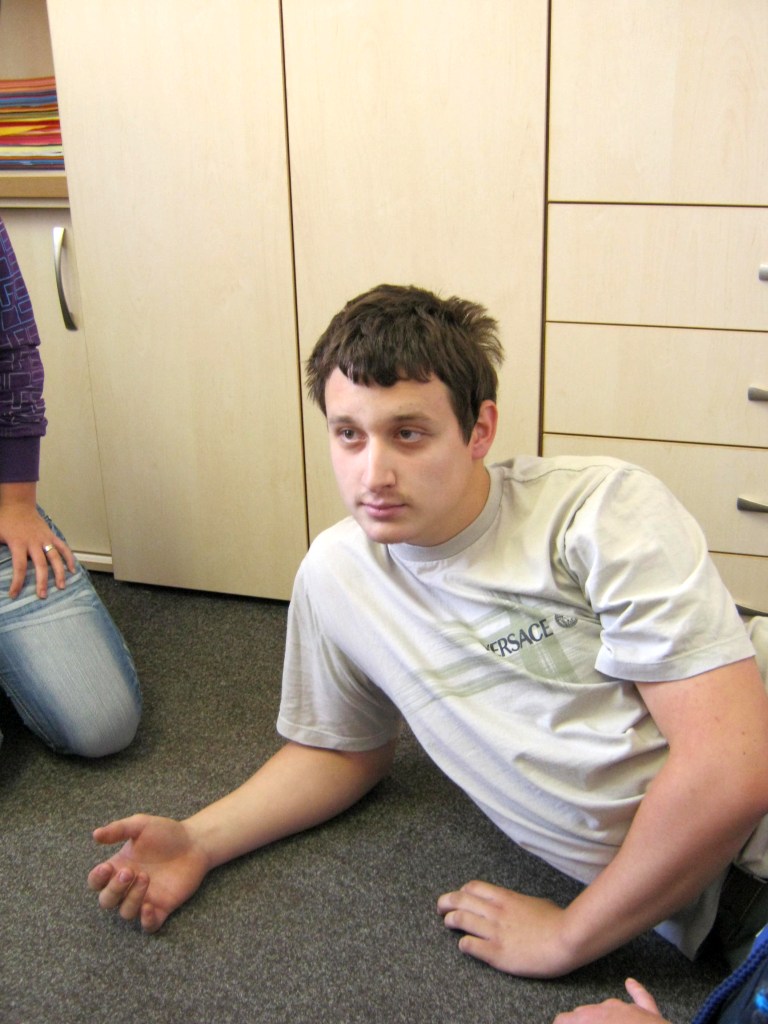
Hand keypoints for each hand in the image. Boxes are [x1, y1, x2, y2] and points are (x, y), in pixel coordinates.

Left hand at [0, 484, 73, 596]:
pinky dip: (69, 558)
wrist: (18, 505)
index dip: (17, 582)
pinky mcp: (51, 536)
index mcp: (18, 543)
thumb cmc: (4, 521)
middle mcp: (34, 542)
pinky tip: (72, 570)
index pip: (18, 566)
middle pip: (40, 564)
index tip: (13, 594)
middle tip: (42, 596)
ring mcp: (45, 539)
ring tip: (62, 586)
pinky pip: (63, 548)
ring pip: (55, 557)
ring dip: (59, 573)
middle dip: (42, 581)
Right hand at [87, 815, 209, 932]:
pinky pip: (149, 925)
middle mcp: (128, 887)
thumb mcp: (141, 825)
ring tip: (145, 877)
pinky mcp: (162, 908)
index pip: (96, 882)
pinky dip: (146, 921)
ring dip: (131, 898)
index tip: (106, 868)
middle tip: (129, 872)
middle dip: (114, 889)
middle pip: (106, 901)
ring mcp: (144, 899)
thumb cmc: (167, 833)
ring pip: (126, 912)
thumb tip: (95, 834)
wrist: (195, 842)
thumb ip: (118, 829)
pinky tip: (149, 907)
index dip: (96, 879)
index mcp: (118, 867)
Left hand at [437, 879, 572, 976]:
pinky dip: (463, 944)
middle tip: (440, 907)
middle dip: (446, 902)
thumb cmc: (557, 921)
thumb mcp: (535, 903)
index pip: (473, 888)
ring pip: (461, 920)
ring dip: (451, 920)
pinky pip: (470, 945)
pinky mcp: (496, 953)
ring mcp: (494, 932)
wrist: (565, 939)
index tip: (458, 896)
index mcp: (505, 898)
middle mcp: (495, 912)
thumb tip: (518, 907)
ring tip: (447, 922)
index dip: (462, 891)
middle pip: (461, 900)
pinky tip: (464, 944)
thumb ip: (520, 904)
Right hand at [552, 978, 668, 1022]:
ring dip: (599, 1017)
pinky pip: (640, 998)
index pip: (565, 1019)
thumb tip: (565, 1022)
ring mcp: (630, 1010)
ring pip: (608, 1007)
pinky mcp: (649, 1014)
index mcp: (592, 1018)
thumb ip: (581, 1023)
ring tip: (593, 1022)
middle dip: (578, 1022)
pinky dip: (634, 990)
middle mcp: (608, 1009)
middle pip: (584, 1013)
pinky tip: (629, 982)